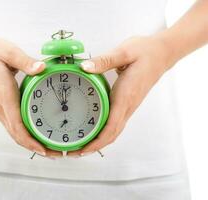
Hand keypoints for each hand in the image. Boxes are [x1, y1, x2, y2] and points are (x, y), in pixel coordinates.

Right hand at [0, 34, 61, 157]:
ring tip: (48, 147)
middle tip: (54, 153)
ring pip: (13, 133)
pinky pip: (12, 126)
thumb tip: (41, 68)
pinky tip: (35, 134)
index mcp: (3, 95)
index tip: (43, 149)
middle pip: (16, 135)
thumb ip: (25, 62)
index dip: (30, 140)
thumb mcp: (9, 52)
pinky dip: (24, 135)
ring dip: (30, 143)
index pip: (16, 125)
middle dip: (35, 147)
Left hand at [68, 35, 176, 156]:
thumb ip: (104, 61)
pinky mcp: (127, 104)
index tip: (83, 149)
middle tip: (74, 152)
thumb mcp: (124, 52)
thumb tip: (85, 67)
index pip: (112, 126)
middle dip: (93, 146)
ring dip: (98, 141)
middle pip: (112, 134)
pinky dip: (103, 132)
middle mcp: (128, 106)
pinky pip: (115, 123)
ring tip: (81, 146)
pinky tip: (93, 130)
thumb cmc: (145, 52)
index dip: (97, 141)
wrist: (161, 53)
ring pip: (114, 131)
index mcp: (126, 96)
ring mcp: (128, 106)